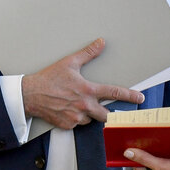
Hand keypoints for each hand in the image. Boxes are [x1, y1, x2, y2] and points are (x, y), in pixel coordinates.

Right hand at [21, 38, 144, 128]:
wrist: (30, 95)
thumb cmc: (49, 79)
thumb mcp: (70, 63)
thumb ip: (88, 53)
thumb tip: (101, 43)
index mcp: (88, 90)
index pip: (115, 92)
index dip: (130, 96)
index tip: (140, 98)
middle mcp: (84, 106)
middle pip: (107, 115)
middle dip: (109, 113)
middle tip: (106, 108)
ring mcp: (76, 118)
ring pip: (91, 120)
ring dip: (90, 114)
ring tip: (78, 105)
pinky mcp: (67, 125)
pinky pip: (78, 124)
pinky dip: (76, 119)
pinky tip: (68, 110)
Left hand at [123, 148, 169, 169]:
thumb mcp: (161, 165)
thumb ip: (145, 159)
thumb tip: (128, 153)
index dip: (140, 160)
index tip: (137, 148)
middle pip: (156, 166)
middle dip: (153, 156)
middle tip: (151, 143)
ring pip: (167, 165)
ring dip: (164, 156)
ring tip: (164, 144)